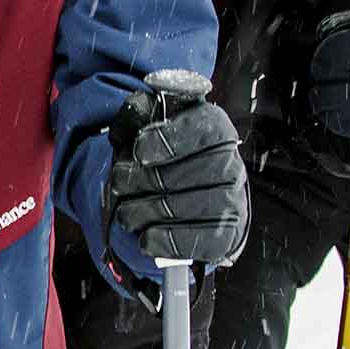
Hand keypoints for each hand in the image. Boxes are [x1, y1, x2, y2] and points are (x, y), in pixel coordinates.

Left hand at [107, 88, 248, 266]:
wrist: (191, 205)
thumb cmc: (166, 162)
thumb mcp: (150, 130)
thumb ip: (140, 115)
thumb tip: (138, 107)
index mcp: (216, 131)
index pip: (201, 130)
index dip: (167, 141)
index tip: (139, 151)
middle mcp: (231, 165)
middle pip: (178, 174)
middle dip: (136, 181)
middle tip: (117, 184)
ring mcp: (232, 203)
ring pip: (176, 208)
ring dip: (138, 212)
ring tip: (126, 212)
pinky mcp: (226, 236)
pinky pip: (190, 241)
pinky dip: (159, 240)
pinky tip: (145, 236)